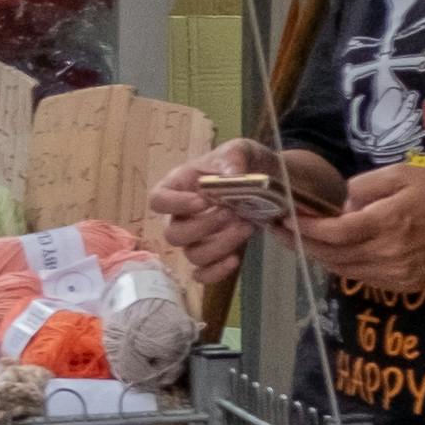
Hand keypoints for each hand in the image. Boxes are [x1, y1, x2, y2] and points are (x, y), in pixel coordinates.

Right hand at [147, 144, 322, 290]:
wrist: (267, 182)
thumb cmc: (243, 163)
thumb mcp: (240, 151)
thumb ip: (234, 159)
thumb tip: (231, 175)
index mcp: (178, 186)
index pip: (158, 200)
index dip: (175, 204)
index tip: (203, 201)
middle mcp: (181, 215)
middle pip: (173, 234)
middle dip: (204, 227)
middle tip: (232, 213)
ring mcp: (197, 238)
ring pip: (193, 255)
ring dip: (220, 246)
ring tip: (246, 226)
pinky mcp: (215, 255)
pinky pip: (203, 274)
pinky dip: (217, 272)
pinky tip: (236, 259)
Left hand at [292, 163, 424, 305]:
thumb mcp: (399, 174)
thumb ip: (362, 188)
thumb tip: (336, 204)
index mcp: (388, 224)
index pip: (334, 233)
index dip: (305, 228)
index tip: (283, 217)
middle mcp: (391, 255)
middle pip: (334, 255)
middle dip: (301, 243)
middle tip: (277, 229)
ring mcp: (399, 275)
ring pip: (344, 271)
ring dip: (317, 256)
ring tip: (295, 239)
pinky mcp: (406, 285)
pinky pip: (362, 278)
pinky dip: (341, 265)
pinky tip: (329, 250)